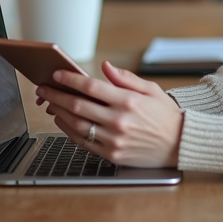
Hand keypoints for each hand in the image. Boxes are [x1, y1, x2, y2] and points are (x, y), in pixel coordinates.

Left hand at [34, 61, 183, 167]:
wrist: (179, 144)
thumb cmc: (166, 115)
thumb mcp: (152, 90)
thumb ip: (126, 78)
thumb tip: (105, 67)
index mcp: (128, 101)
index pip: (91, 87)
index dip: (70, 79)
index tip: (57, 74)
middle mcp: (119, 120)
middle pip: (78, 105)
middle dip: (56, 94)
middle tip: (43, 88)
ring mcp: (114, 139)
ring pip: (77, 124)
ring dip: (59, 112)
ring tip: (49, 103)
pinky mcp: (112, 154)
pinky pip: (83, 141)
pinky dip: (68, 130)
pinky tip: (63, 121)